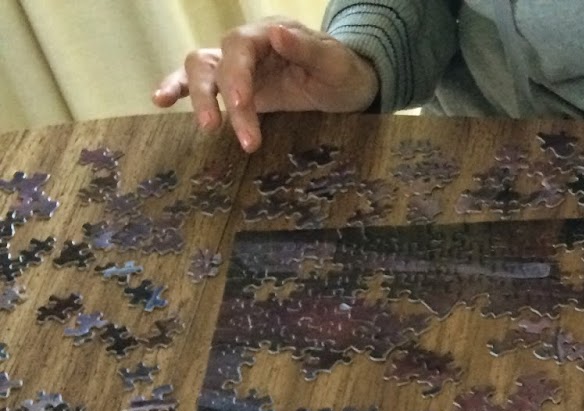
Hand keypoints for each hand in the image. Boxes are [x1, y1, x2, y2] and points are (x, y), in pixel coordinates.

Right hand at [151, 19, 378, 152]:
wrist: (346, 82)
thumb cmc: (343, 71)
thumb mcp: (335, 63)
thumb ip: (307, 50)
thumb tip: (277, 33)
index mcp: (269, 33)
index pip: (241, 47)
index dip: (236, 76)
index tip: (241, 105)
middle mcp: (246, 46)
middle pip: (214, 61)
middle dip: (215, 96)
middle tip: (221, 129)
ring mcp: (237, 66)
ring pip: (200, 70)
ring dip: (197, 97)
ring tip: (203, 126)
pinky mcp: (234, 87)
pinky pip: (203, 84)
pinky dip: (178, 88)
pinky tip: (161, 100)